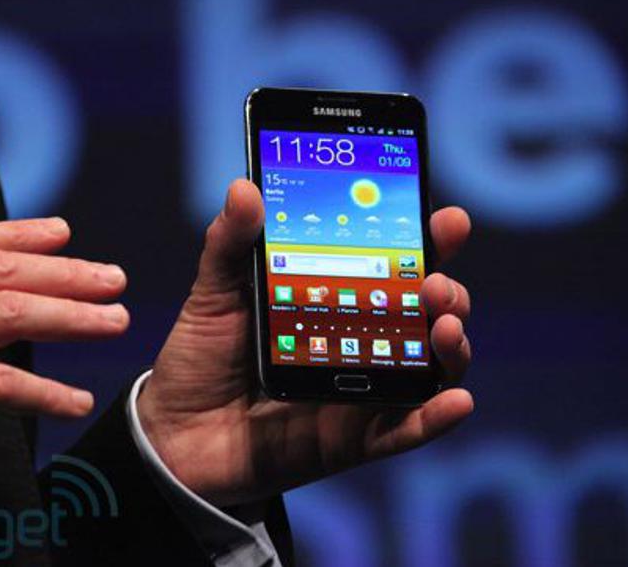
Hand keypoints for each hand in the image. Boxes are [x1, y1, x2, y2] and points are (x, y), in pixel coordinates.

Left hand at [137, 179, 471, 506]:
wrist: (172, 432)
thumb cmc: (202, 356)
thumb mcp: (214, 293)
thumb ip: (230, 244)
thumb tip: (244, 187)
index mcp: (336, 300)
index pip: (394, 265)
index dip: (428, 242)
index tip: (448, 222)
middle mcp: (360, 342)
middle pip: (426, 313)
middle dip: (446, 292)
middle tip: (433, 284)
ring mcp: (360, 391)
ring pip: (429, 368)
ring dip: (451, 346)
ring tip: (443, 327)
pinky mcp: (351, 439)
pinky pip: (403, 432)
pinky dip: (435, 419)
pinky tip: (455, 401)